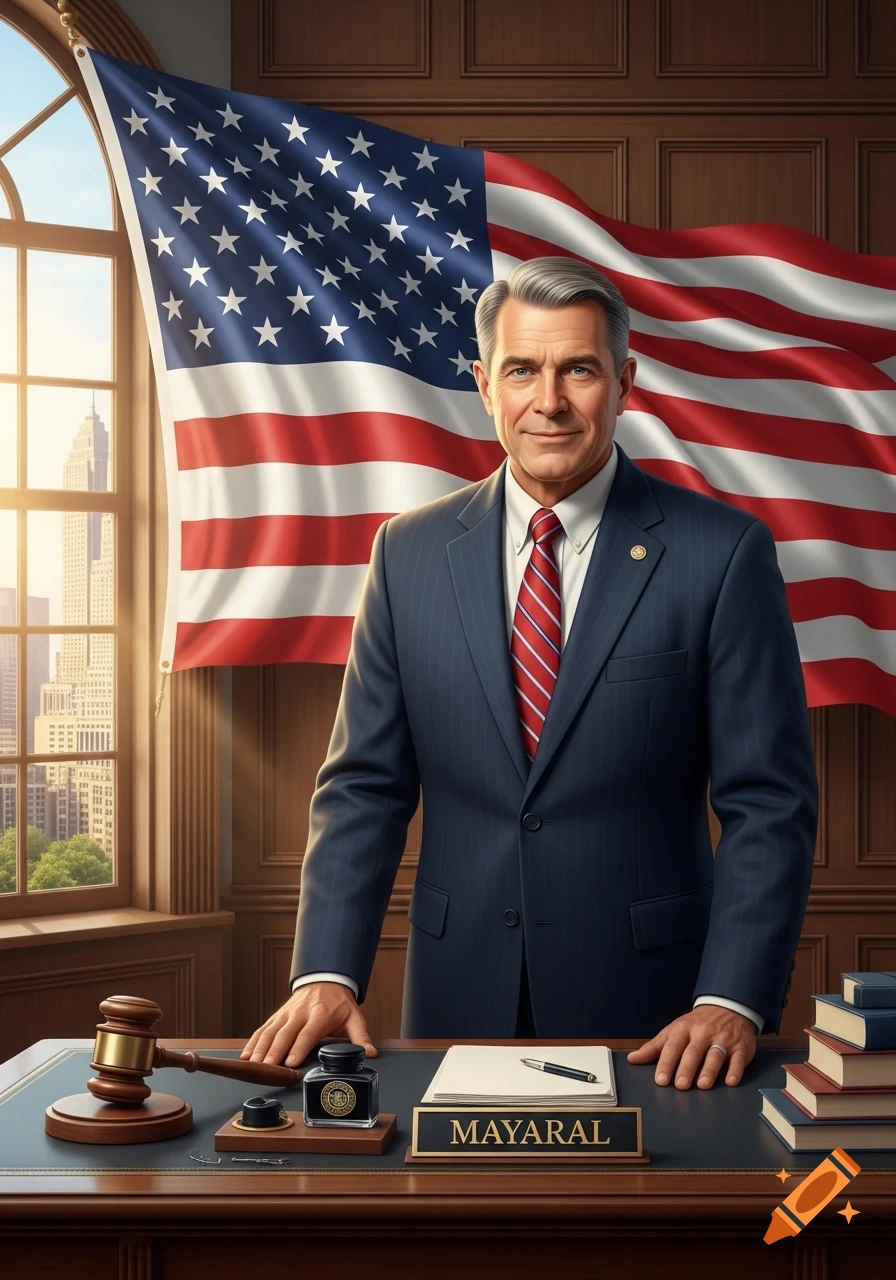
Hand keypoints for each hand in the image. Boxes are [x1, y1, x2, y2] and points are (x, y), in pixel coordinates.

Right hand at [240, 982, 377, 1067]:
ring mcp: (286, 1013)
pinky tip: (246, 1056)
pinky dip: (253, 1042)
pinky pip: (263, 1029)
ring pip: (270, 1031)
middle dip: (274, 1052)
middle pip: (284, 1034)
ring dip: (260, 1049)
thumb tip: (370, 1054)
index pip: (308, 1033)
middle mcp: (300, 1013)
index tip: (290, 1063)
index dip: (298, 1048)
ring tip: (253, 1066)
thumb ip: (361, 1037)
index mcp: (320, 1015)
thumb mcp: (354, 1017)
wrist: (326, 980)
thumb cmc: (339, 1003)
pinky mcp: (277, 1015)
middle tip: (266, 1070)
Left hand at [625, 1005, 756, 1088]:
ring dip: (709, 1070)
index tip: (660, 1080)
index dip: (666, 1063)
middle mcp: (703, 1033)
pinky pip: (738, 1058)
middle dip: (686, 1068)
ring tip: (702, 1085)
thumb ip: (654, 1047)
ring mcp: (722, 1039)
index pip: (673, 1046)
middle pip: (693, 1051)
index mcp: (684, 1029)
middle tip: (680, 1085)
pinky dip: (735, 1070)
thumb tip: (632, 1059)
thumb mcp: (673, 1030)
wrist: (727, 1007)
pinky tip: (730, 1081)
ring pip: (715, 1054)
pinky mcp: (740, 1047)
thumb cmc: (696, 1024)